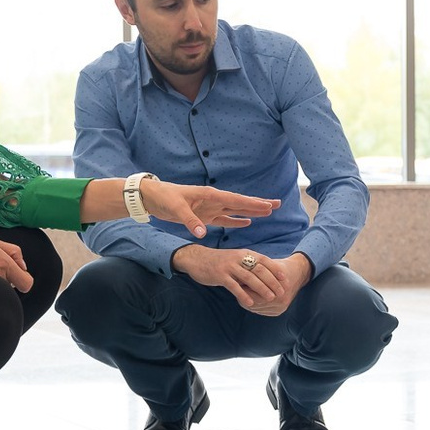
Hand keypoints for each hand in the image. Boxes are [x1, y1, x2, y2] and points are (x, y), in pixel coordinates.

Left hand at [139, 179, 281, 237]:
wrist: (152, 197)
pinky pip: (224, 218)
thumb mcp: (176, 209)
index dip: (253, 203)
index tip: (269, 205)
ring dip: (251, 211)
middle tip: (278, 204)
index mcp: (210, 195)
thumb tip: (201, 234)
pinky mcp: (204, 215)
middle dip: (259, 204)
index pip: (236, 200)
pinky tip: (247, 222)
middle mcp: (213, 200)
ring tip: (268, 212)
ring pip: (236, 210)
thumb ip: (190, 221)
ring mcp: (210, 208)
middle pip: (241, 202)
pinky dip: (236, 220)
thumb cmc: (164, 198)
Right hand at [171, 244, 287, 310]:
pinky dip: (243, 294)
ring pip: (249, 278)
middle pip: (260, 270)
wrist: (196, 258)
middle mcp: (238, 258)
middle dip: (272, 281)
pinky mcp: (219, 275)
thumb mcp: (236, 259)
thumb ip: (249, 265)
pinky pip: (234, 286)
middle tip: (281, 292)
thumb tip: (265, 274)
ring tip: (271, 298)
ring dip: (262, 288)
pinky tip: (250, 303)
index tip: (285, 279)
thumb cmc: (219, 261)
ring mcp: (229, 266)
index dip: (276, 269)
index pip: (264, 260)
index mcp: (244, 253)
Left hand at [242, 252, 313, 317]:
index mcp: (279, 290)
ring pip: (256, 308)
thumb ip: (254, 272)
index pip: (254, 294)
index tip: (235, 281)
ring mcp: (280, 308)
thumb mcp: (268, 266)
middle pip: (254, 303)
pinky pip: (260, 311)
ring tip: (240, 292)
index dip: (243, 288)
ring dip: (247, 301)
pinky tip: (248, 298)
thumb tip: (236, 276)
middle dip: (244, 295)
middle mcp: (281, 302)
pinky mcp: (278, 312)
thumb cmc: (280, 267)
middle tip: (235, 287)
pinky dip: (253, 305)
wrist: (298, 273)